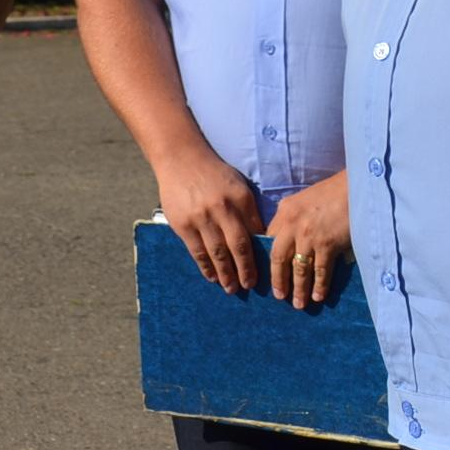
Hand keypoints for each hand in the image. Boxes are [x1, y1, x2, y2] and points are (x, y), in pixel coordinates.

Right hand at [153, 147, 263, 294]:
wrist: (182, 160)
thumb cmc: (215, 174)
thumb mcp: (239, 186)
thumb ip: (248, 210)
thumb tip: (259, 237)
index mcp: (241, 199)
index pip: (255, 231)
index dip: (261, 252)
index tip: (268, 268)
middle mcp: (223, 209)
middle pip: (238, 246)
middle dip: (246, 269)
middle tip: (251, 285)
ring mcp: (201, 218)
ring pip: (217, 252)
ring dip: (226, 273)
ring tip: (232, 288)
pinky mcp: (182, 225)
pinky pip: (197, 251)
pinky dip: (205, 266)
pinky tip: (212, 277)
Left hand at [264, 171, 352, 309]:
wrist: (360, 185)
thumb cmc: (336, 190)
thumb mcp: (306, 198)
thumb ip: (294, 216)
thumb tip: (291, 240)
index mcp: (284, 212)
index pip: (269, 241)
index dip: (268, 260)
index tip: (269, 274)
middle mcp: (292, 225)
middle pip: (279, 260)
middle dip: (279, 281)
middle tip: (280, 297)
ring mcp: (309, 236)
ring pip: (299, 270)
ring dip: (299, 289)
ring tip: (300, 303)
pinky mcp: (328, 244)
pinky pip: (321, 270)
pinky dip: (319, 285)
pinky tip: (319, 296)